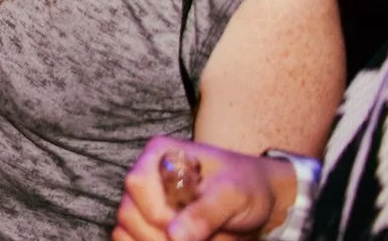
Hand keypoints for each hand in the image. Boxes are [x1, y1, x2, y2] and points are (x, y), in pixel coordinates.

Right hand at [113, 136, 290, 240]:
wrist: (260, 201)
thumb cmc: (247, 187)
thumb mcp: (233, 195)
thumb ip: (205, 213)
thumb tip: (174, 237)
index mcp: (160, 155)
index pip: (138, 185)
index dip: (160, 213)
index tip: (190, 229)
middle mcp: (146, 175)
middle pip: (128, 212)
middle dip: (162, 235)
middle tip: (198, 239)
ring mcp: (144, 199)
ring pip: (126, 229)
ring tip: (196, 239)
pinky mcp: (147, 220)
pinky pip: (129, 238)